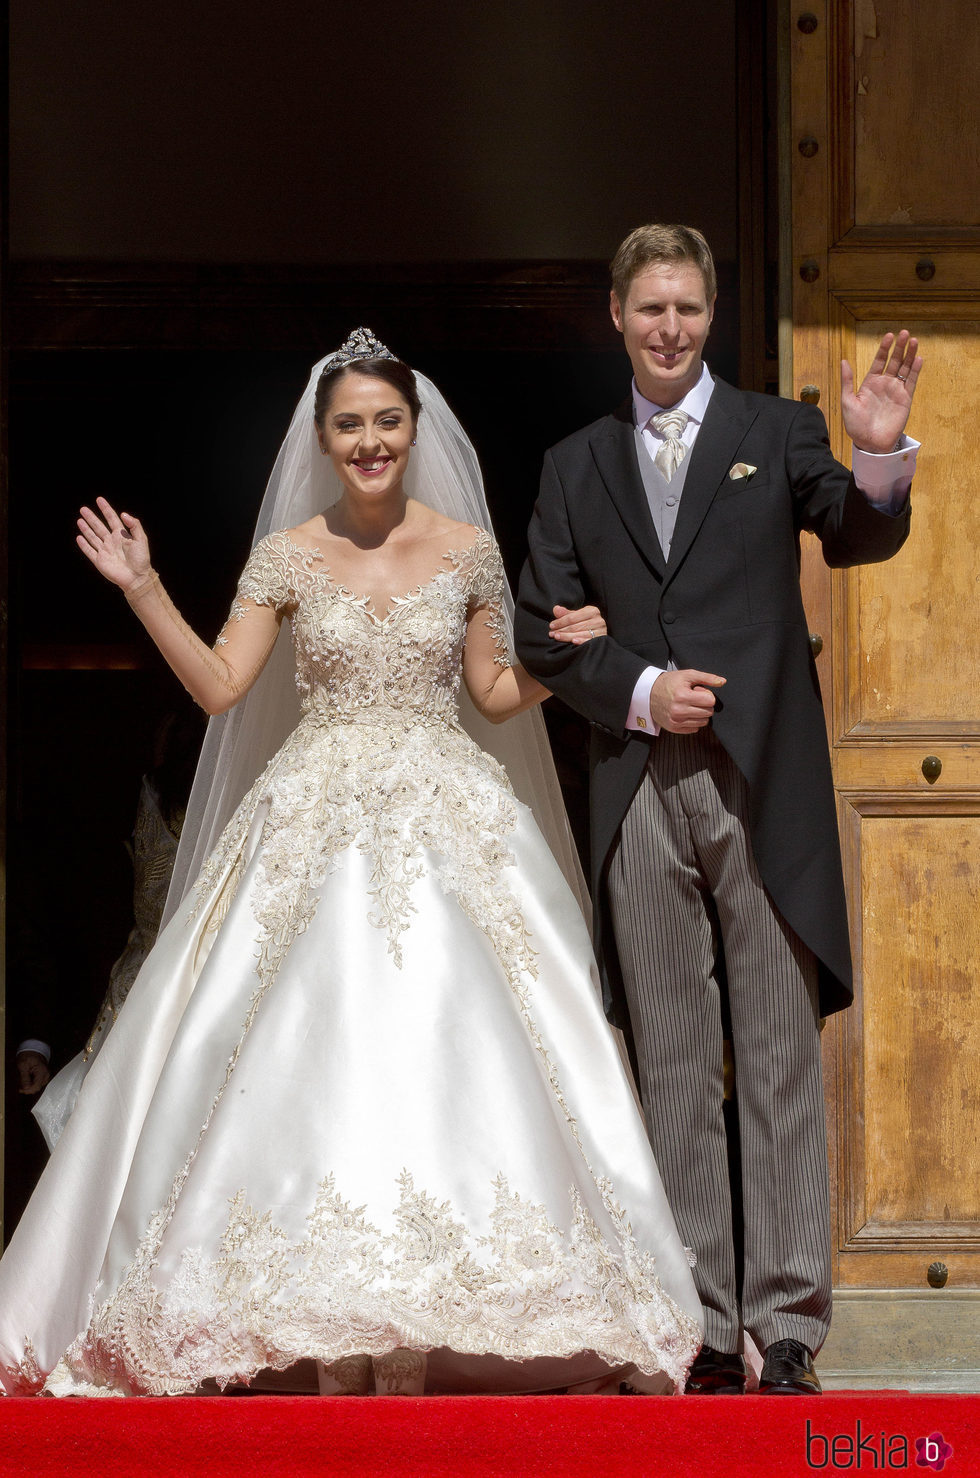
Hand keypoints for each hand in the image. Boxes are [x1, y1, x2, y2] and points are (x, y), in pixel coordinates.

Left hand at [16, 1051, 49, 1094]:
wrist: (33, 1050)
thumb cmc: (28, 1056)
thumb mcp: (23, 1066)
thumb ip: (24, 1078)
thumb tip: (25, 1088)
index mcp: (42, 1072)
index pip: (36, 1087)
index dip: (27, 1090)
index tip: (20, 1089)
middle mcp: (46, 1075)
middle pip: (37, 1088)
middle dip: (27, 1089)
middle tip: (19, 1086)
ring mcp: (45, 1076)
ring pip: (37, 1087)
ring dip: (29, 1086)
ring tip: (22, 1082)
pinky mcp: (44, 1076)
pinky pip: (37, 1084)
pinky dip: (31, 1084)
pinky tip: (26, 1081)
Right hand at [77, 497, 152, 590]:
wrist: (137, 577)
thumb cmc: (141, 559)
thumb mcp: (141, 539)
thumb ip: (134, 525)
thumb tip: (123, 514)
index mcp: (122, 536)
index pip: (112, 519)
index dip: (106, 509)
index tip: (99, 500)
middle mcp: (112, 542)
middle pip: (99, 526)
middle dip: (91, 517)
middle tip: (83, 509)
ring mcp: (105, 551)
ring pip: (93, 537)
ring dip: (86, 528)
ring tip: (80, 520)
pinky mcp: (99, 561)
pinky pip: (89, 551)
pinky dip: (84, 544)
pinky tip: (79, 537)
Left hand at [548, 604, 607, 644]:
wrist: (598, 632)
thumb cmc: (585, 623)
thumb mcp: (576, 616)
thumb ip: (566, 614)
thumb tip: (556, 609)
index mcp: (592, 611)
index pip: (572, 617)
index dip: (561, 622)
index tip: (551, 626)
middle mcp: (598, 620)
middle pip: (575, 626)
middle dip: (562, 630)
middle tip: (552, 634)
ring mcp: (601, 631)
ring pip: (580, 634)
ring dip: (567, 636)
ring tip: (557, 637)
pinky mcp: (601, 640)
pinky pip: (589, 641)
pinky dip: (581, 641)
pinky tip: (573, 642)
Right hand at [651, 669, 725, 732]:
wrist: (648, 694)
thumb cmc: (669, 683)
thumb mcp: (687, 675)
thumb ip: (707, 677)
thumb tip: (722, 682)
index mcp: (682, 696)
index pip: (710, 701)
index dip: (706, 694)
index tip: (697, 691)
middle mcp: (679, 711)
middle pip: (708, 712)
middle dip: (704, 704)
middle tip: (692, 698)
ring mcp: (676, 721)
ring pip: (703, 722)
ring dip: (700, 714)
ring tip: (689, 705)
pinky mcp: (674, 728)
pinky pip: (695, 729)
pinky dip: (693, 721)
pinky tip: (685, 713)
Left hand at [841, 330, 922, 453]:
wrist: (869, 443)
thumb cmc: (856, 425)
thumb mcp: (847, 401)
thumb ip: (847, 381)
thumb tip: (843, 360)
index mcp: (870, 383)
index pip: (879, 361)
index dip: (885, 348)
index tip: (889, 336)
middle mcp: (885, 384)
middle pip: (895, 361)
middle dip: (900, 347)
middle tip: (905, 333)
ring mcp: (896, 391)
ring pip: (905, 369)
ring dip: (910, 355)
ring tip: (914, 341)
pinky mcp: (905, 399)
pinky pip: (912, 382)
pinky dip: (915, 371)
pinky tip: (918, 359)